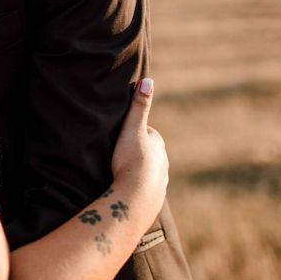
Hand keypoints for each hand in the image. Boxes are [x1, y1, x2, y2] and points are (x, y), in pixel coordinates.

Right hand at [112, 78, 168, 206]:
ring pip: (148, 171)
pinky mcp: (154, 199)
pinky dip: (138, 188)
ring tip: (120, 173)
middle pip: (148, 153)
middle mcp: (163, 162)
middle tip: (117, 154)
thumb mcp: (132, 129)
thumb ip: (139, 106)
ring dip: (137, 171)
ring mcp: (160, 182)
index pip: (146, 133)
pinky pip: (145, 190)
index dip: (132, 133)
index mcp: (158, 145)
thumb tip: (148, 80)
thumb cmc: (131, 161)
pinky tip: (127, 190)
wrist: (135, 199)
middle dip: (136, 152)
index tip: (120, 136)